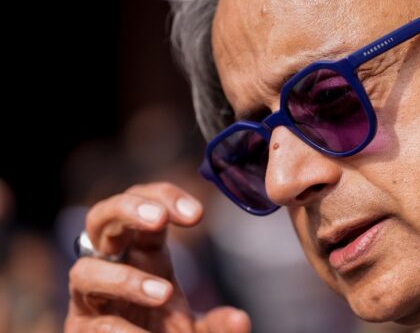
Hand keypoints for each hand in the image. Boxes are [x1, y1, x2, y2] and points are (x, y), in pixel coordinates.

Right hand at [64, 182, 250, 331]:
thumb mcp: (198, 328)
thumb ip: (218, 322)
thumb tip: (239, 320)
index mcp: (144, 251)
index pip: (146, 205)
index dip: (164, 198)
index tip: (197, 214)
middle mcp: (113, 265)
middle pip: (101, 217)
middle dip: (127, 209)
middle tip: (159, 220)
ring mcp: (91, 297)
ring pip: (84, 270)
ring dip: (124, 279)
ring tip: (164, 293)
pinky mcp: (81, 330)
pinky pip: (94, 322)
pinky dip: (121, 329)